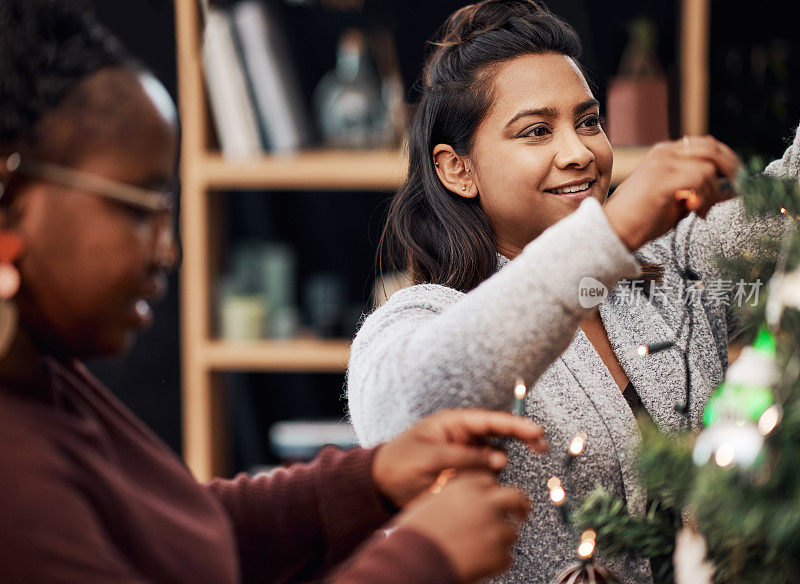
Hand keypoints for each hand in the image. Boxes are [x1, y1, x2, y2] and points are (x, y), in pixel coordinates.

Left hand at [372, 408, 546, 507]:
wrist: (380, 485)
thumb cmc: (400, 462)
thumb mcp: (430, 457)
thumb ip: (465, 457)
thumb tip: (501, 460)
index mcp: (453, 423)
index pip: (490, 420)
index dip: (515, 425)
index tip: (536, 431)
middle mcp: (464, 437)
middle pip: (500, 435)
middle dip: (521, 439)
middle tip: (542, 447)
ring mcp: (466, 456)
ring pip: (494, 460)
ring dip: (493, 468)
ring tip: (459, 477)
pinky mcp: (464, 475)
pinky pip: (483, 477)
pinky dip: (485, 482)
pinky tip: (466, 486)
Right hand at [394, 472, 530, 582]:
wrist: (415, 560)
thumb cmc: (416, 533)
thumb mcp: (431, 502)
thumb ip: (453, 497)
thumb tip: (464, 502)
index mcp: (467, 487)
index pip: (490, 481)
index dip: (491, 492)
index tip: (494, 498)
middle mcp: (485, 503)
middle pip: (516, 497)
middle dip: (521, 505)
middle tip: (522, 514)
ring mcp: (495, 529)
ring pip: (512, 532)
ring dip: (500, 540)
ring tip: (480, 549)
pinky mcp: (499, 555)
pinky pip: (506, 558)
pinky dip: (496, 562)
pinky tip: (478, 563)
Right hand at [604, 135, 740, 249]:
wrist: (612, 231)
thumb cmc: (639, 220)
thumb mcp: (677, 202)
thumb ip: (701, 192)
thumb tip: (732, 190)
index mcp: (663, 154)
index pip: (705, 145)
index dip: (726, 160)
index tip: (735, 180)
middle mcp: (663, 153)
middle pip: (712, 148)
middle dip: (731, 170)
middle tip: (735, 191)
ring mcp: (662, 163)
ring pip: (709, 165)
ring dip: (714, 190)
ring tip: (701, 210)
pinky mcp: (663, 178)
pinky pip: (701, 178)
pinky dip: (706, 196)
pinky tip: (695, 211)